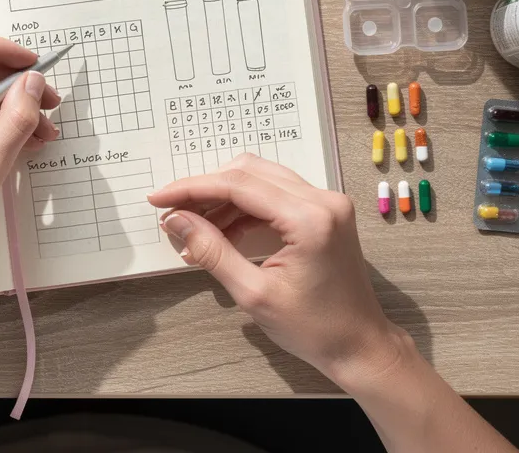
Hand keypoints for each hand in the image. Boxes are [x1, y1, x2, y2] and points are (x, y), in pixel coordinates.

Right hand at [148, 154, 407, 388]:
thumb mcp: (254, 293)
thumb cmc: (314, 328)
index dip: (192, 188)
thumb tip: (176, 221)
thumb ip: (212, 251)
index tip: (159, 199)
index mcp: (310, 219)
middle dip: (206, 189)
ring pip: (261, 179)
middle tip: (172, 212)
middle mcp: (323, 200)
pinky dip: (245, 207)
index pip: (239, 185)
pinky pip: (276, 195)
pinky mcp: (325, 212)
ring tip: (192, 227)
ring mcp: (327, 203)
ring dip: (223, 197)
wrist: (359, 345)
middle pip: (249, 172)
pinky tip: (221, 231)